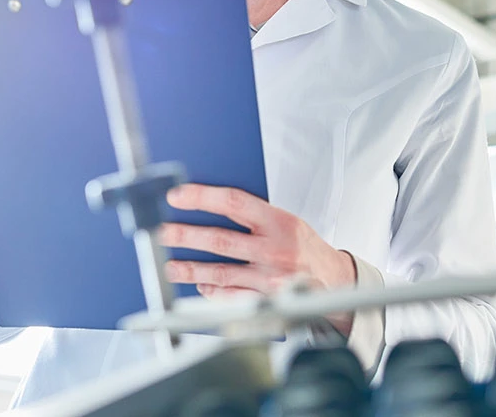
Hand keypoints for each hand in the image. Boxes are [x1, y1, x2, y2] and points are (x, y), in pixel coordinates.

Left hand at [159, 184, 357, 332]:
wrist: (333, 279)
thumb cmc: (304, 246)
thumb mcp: (287, 220)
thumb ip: (254, 215)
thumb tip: (212, 206)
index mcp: (280, 222)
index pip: (234, 203)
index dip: (203, 197)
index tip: (177, 196)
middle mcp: (274, 249)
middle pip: (220, 239)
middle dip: (186, 235)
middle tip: (162, 232)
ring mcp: (269, 277)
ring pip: (221, 272)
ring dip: (191, 269)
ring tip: (171, 265)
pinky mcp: (266, 299)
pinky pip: (231, 295)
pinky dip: (212, 291)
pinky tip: (198, 285)